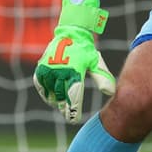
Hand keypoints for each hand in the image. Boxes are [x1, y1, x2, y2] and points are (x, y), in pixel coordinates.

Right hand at [33, 0, 115, 122]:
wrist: (71, 33)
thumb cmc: (86, 50)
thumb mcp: (96, 62)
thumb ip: (102, 77)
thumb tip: (110, 92)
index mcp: (75, 70)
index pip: (74, 95)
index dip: (73, 109)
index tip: (74, 119)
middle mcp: (60, 70)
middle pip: (61, 96)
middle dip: (64, 108)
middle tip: (68, 115)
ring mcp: (49, 68)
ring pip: (49, 91)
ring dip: (54, 101)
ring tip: (61, 107)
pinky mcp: (42, 66)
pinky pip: (40, 83)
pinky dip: (44, 92)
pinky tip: (50, 98)